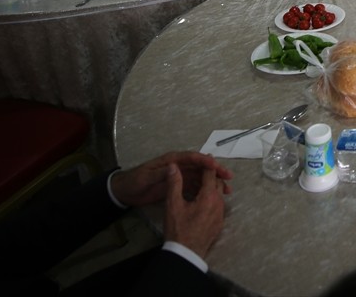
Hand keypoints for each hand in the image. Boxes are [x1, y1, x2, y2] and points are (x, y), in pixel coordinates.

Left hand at [110, 151, 232, 207]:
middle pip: (201, 167)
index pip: (192, 158)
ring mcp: (180, 177)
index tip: (216, 165)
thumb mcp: (146, 177)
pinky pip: (195, 187)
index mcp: (172, 160)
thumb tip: (174, 168)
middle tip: (229, 177)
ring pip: (200, 178)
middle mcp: (179, 166)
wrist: (126, 191)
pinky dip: (205, 191)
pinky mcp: (178, 187)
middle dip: (215, 171)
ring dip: (213, 182)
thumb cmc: (135, 181)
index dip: (204, 161)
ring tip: (226, 189)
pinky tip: (213, 197)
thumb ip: (161, 173)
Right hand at [163, 163, 225, 258]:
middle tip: (202, 170)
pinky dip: (213, 199)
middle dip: (211, 175)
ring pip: (219, 195)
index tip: (205, 156)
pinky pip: (218, 206)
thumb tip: (174, 166)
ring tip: (202, 184)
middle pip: (218, 183)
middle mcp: (218, 203)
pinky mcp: (219, 224)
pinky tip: (203, 201)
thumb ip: (174, 183)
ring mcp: (220, 214)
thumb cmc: (178, 229)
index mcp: (208, 196)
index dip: (206, 164)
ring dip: (213, 187)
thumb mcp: (172, 205)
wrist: (186, 254)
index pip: (210, 174)